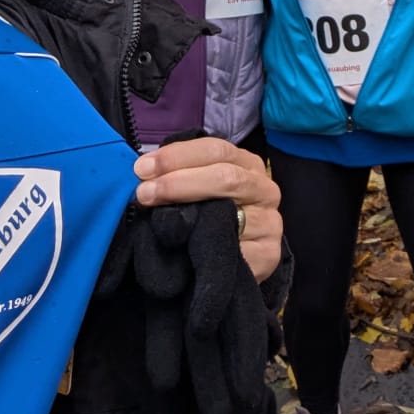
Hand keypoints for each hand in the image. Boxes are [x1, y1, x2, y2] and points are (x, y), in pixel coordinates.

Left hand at [134, 137, 282, 281]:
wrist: (232, 264)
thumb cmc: (211, 217)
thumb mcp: (199, 188)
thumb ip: (179, 175)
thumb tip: (144, 172)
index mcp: (248, 164)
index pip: (216, 149)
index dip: (177, 156)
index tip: (143, 169)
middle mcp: (265, 189)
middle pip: (226, 177)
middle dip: (179, 182)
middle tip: (144, 194)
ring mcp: (270, 222)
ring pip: (229, 214)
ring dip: (187, 218)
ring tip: (156, 221)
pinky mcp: (269, 254)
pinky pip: (235, 249)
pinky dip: (208, 249)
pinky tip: (186, 250)